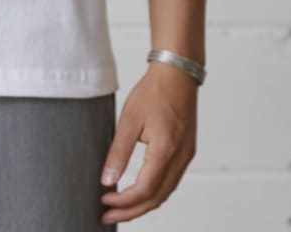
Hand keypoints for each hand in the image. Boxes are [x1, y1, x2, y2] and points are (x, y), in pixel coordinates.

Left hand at [98, 62, 198, 222]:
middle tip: (108, 216)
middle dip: (132, 211)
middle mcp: (180, 159)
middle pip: (157, 199)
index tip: (104, 202)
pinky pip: (170, 181)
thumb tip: (107, 180)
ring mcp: (186, 157)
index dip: (124, 202)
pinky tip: (139, 191)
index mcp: (165, 151)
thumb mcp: (130, 119)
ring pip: (165, 192)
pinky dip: (154, 192)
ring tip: (120, 208)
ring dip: (143, 204)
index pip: (144, 190)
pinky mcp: (186, 152)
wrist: (178, 74)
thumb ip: (118, 152)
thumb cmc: (154, 92)